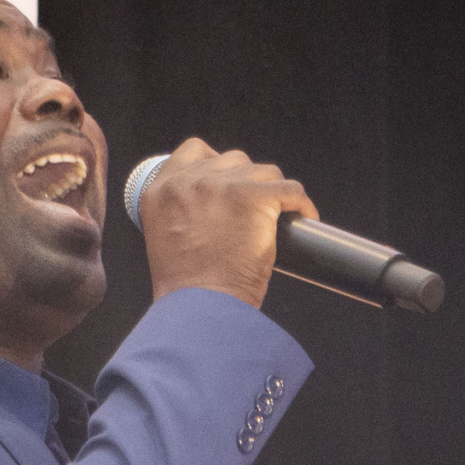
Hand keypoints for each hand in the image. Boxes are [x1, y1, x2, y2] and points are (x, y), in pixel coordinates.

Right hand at [137, 137, 317, 308]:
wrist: (200, 312)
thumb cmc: (187, 291)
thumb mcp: (167, 240)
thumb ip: (183, 213)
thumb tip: (217, 206)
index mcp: (161, 191)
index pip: (194, 152)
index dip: (217, 164)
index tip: (231, 184)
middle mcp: (188, 181)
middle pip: (232, 160)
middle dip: (246, 182)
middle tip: (255, 212)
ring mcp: (222, 186)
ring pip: (263, 172)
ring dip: (271, 193)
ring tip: (276, 219)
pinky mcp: (253, 196)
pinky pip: (290, 188)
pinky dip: (301, 204)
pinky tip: (304, 217)